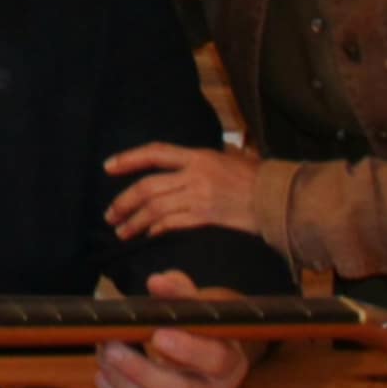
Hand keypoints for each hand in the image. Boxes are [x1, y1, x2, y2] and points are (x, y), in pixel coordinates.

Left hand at [92, 270, 251, 387]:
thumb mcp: (196, 304)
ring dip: (123, 385)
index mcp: (228, 361)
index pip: (214, 361)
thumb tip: (157, 282)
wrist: (208, 355)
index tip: (157, 333)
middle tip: (113, 346)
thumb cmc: (198, 326)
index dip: (186, 350)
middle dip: (141, 370)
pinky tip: (103, 377)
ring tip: (104, 356)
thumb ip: (179, 291)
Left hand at [104, 140, 261, 239]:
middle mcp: (195, 174)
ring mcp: (200, 196)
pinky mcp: (208, 216)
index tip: (107, 167)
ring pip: (155, 208)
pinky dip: (157, 229)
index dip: (128, 159)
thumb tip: (176, 164)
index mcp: (198, 155)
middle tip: (110, 215)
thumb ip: (199, 161)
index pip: (155, 153)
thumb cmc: (255, 176)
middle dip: (124, 202)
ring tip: (121, 231)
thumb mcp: (226, 157)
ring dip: (134, 221)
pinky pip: (173, 223)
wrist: (279, 196)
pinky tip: (148, 234)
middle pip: (148, 186)